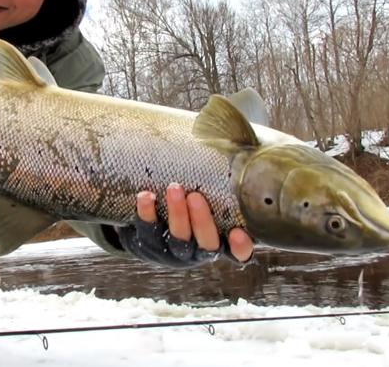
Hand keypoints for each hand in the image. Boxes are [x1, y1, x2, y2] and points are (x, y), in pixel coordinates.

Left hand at [113, 182, 254, 268]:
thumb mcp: (213, 192)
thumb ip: (227, 174)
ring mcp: (174, 251)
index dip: (240, 247)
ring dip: (176, 215)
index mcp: (222, 242)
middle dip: (201, 221)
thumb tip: (243, 135)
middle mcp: (200, 251)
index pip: (239, 253)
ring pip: (178, 239)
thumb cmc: (194, 200)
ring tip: (174, 188)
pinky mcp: (150, 245)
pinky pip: (147, 232)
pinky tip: (145, 196)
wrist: (153, 222)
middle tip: (196, 196)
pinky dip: (146, 214)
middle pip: (206, 244)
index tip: (238, 233)